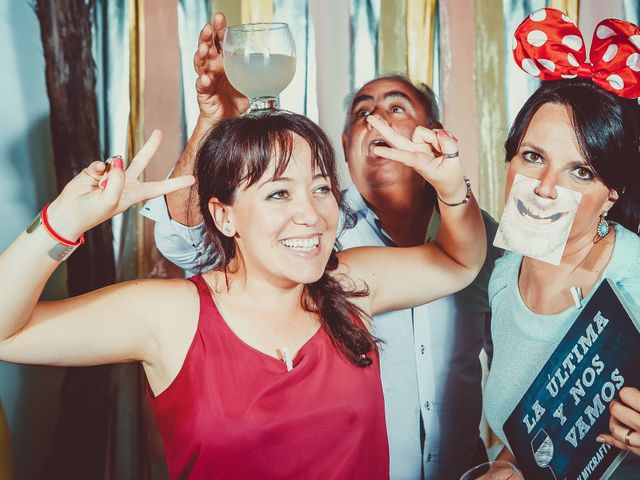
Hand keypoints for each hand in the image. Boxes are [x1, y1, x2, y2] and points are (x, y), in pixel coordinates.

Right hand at [46, 130, 194, 238]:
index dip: (176, 183)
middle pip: (141, 161)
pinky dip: (96, 169)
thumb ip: (117, 181)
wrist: (69, 212)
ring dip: (111, 168)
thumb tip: (118, 160)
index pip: (160, 187)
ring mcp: (112, 175)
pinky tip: (92, 178)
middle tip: (159, 132)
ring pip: (117, 160)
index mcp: (135, 194)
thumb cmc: (92, 212)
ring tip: (101, 185)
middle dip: (150, 147)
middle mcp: (126, 183)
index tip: (192, 179)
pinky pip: (100, 163)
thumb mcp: (110, 200)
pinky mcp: (97, 170)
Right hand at [194, 13, 248, 123]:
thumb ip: (258, 73)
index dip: (219, 29)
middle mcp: (214, 67)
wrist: (230, 121)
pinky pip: (201, 86)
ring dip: (201, 54)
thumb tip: (279, 63)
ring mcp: (207, 79)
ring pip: (200, 63)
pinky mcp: (204, 93)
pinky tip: (205, 78)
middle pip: (206, 47)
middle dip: (206, 36)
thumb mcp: (251, 83)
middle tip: (209, 28)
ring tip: (204, 49)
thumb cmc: (238, 101)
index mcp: (224, 61)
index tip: (220, 18)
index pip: (220, 41)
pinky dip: (202, 81)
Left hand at [366, 116, 466, 202]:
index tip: (375, 150)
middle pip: (396, 138)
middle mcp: (416, 153)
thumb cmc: (449, 178)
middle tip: (370, 117)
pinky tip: (446, 148)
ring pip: (425, 132)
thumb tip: (441, 133)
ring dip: (438, 139)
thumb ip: (448, 147)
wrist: (451, 184)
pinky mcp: (427, 142)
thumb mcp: (454, 165)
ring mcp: (420, 147)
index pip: (403, 157)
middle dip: (383, 128)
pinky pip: (436, 132)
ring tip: (445, 154)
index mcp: (419, 164)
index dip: (390, 153)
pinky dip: (445, 137)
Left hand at [597, 387, 639, 455]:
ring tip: (617, 417)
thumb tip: (629, 392)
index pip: (627, 394)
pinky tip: (601, 436)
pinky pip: (622, 446)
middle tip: (618, 403)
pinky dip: (610, 440)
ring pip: (616, 430)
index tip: (626, 393)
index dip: (625, 392)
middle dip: (615, 405)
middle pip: (617, 411)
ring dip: (613, 422)